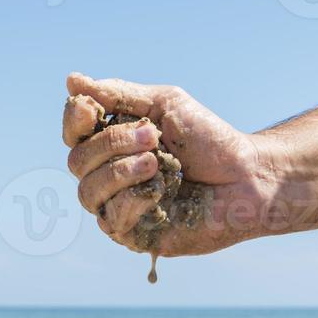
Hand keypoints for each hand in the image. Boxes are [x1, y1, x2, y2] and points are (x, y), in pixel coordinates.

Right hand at [63, 73, 281, 257]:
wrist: (247, 178)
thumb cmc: (211, 141)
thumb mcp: (165, 105)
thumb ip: (120, 95)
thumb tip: (71, 80)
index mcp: (115, 144)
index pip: (74, 135)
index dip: (74, 121)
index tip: (91, 109)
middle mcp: (112, 177)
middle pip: (78, 162)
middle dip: (111, 144)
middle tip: (152, 138)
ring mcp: (122, 208)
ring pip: (88, 193)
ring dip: (120, 172)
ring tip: (157, 163)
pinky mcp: (137, 236)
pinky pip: (112, 220)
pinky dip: (134, 199)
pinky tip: (162, 190)